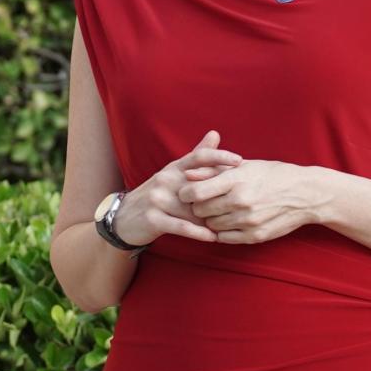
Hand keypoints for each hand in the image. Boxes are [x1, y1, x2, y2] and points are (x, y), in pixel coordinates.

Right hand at [113, 131, 241, 245]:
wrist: (124, 217)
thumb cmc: (157, 195)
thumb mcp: (175, 173)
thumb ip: (197, 156)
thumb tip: (215, 133)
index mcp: (173, 168)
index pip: (198, 156)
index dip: (219, 156)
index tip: (240, 161)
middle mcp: (165, 180)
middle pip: (198, 182)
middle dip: (221, 190)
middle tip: (246, 195)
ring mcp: (157, 199)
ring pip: (192, 207)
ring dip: (214, 217)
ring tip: (235, 222)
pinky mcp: (153, 218)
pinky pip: (180, 226)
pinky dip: (198, 232)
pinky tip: (213, 237)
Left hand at [178, 159, 329, 243]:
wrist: (305, 194)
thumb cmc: (271, 175)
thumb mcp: (244, 166)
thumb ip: (213, 170)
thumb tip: (186, 174)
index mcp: (236, 180)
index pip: (196, 192)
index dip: (186, 194)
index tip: (187, 193)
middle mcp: (241, 201)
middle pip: (201, 211)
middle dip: (198, 207)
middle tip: (204, 202)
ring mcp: (248, 221)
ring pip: (212, 226)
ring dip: (211, 219)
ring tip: (220, 210)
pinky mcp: (255, 236)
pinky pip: (225, 238)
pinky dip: (223, 232)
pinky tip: (229, 221)